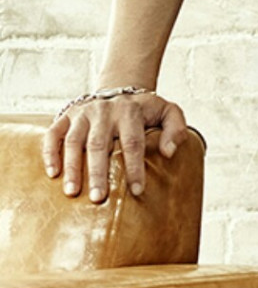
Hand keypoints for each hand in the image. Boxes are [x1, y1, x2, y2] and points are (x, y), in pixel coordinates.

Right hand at [43, 91, 188, 203]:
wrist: (120, 89)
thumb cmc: (145, 110)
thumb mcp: (168, 112)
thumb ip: (176, 128)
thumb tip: (169, 152)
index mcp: (130, 111)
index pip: (133, 142)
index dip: (134, 167)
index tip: (136, 191)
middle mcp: (104, 111)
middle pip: (99, 144)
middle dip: (98, 173)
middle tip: (98, 198)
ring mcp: (83, 113)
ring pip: (74, 141)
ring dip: (72, 167)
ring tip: (72, 192)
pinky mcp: (66, 116)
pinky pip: (53, 134)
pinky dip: (51, 153)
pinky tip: (53, 174)